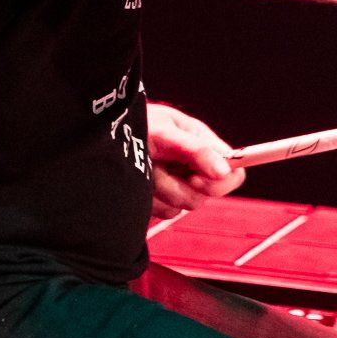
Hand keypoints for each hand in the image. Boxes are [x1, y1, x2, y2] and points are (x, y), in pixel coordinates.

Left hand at [147, 102, 245, 220]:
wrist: (102, 142)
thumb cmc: (136, 125)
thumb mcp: (165, 132)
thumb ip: (196, 151)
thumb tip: (225, 171)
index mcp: (203, 144)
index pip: (233, 169)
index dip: (221, 181)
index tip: (195, 179)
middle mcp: (195, 166)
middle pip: (209, 193)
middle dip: (181, 184)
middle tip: (158, 171)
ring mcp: (179, 184)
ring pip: (185, 204)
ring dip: (160, 189)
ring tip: (143, 168)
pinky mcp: (163, 201)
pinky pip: (166, 212)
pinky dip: (150, 200)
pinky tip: (138, 183)